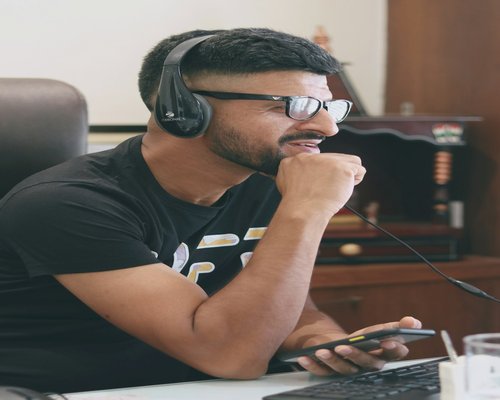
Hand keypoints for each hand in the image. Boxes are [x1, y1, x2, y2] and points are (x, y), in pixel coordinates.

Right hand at [275, 153, 365, 216]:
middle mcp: (314, 156)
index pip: (320, 159)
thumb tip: (315, 172)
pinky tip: (346, 189)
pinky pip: (360, 169)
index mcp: (299, 159)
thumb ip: (300, 173)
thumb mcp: (289, 182)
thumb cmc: (298, 205)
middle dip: (337, 172)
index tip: (321, 184)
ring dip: (350, 173)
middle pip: (336, 157)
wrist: (302, 212)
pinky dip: (356, 180)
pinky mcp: (343, 169)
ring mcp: (329, 161)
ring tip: (341, 187)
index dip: (324, 172)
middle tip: (331, 187)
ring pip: (352, 160)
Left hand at [296, 316, 421, 375]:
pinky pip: (320, 372)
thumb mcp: (377, 331)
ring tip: (323, 350)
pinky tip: (305, 356)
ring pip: (342, 370)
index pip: (392, 354)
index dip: (392, 348)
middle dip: (355, 355)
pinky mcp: (328, 372)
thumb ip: (395, 327)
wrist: (339, 348)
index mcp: (381, 356)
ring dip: (332, 361)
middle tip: (344, 346)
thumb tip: (414, 322)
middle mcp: (366, 367)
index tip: (390, 339)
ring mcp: (347, 371)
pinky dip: (312, 365)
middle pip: (364, 363)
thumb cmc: (362, 340)